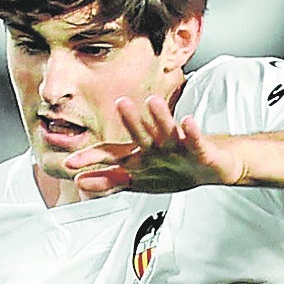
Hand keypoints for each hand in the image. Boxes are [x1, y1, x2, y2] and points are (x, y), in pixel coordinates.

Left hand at [63, 95, 246, 197]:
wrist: (213, 166)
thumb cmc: (175, 168)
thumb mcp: (140, 179)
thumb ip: (110, 180)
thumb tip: (80, 182)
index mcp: (140, 155)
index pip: (113, 153)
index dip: (93, 157)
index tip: (70, 163)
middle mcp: (156, 147)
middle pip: (140, 136)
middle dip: (130, 122)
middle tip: (120, 103)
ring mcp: (178, 147)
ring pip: (168, 132)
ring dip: (160, 117)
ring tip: (152, 101)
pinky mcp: (200, 150)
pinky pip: (196, 141)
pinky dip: (193, 132)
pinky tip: (188, 121)